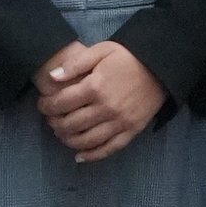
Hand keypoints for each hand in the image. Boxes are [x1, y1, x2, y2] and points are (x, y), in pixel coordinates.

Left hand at [32, 39, 164, 161]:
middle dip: (54, 124)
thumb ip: (76, 63)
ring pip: (85, 141)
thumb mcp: (102, 50)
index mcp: (95, 87)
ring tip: (63, 134)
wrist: (161, 65)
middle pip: (70, 125)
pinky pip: (107, 149)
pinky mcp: (131, 131)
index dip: (47, 106)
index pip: (61, 103)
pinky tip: (80, 155)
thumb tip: (52, 77)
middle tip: (51, 119)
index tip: (43, 104)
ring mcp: (119, 123)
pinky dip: (91, 156)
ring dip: (68, 140)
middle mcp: (105, 108)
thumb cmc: (128, 57)